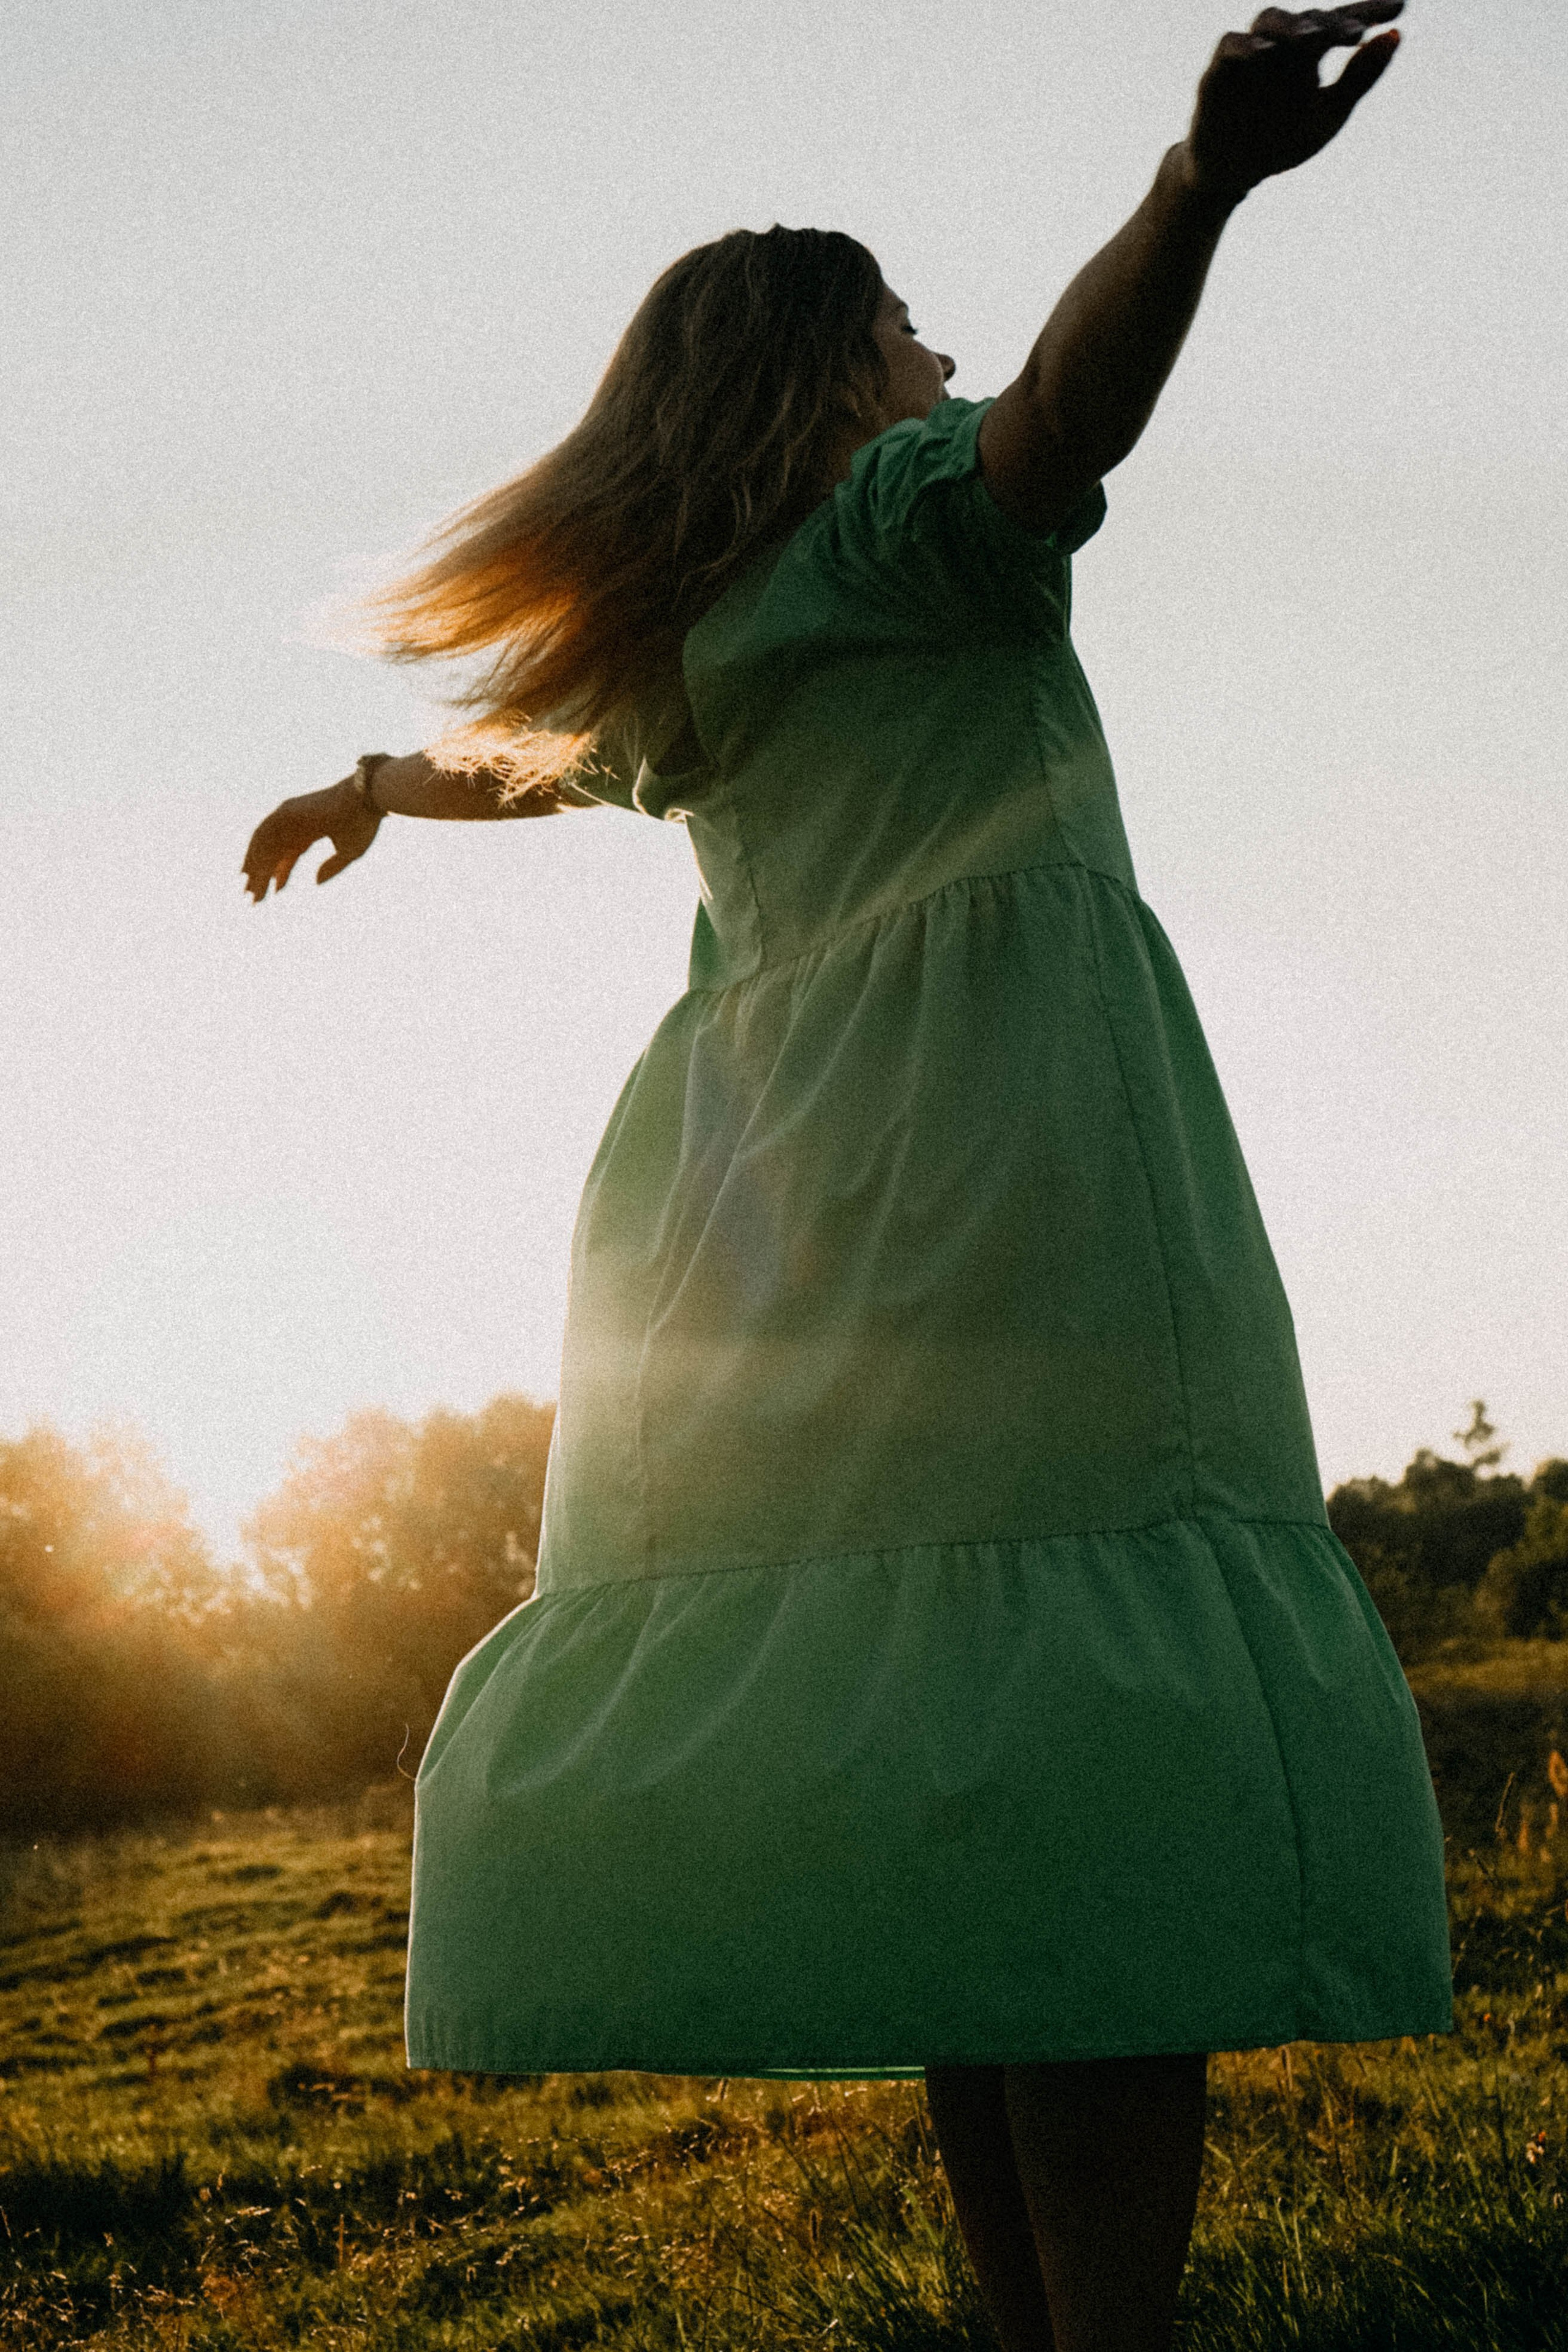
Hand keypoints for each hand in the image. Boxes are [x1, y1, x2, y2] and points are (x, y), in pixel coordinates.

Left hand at [242, 777, 380, 901]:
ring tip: (248, 890)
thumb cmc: (362, 824)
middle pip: (273, 851)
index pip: (289, 853)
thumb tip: (315, 882)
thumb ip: (332, 867)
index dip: (281, 873)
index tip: (275, 892)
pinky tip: (251, 872)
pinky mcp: (285, 811)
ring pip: (264, 844)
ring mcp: (289, 815)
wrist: (365, 801)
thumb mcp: (350, 853)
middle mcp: (297, 822)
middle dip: (262, 873)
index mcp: (312, 829)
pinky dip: (255, 853)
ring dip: (254, 867)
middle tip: (253, 896)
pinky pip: (263, 835)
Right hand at [1182, 4, 1402, 205]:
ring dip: (1290, 25)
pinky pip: (1229, 45)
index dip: (1370, 11)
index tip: (1400, 7)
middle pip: (1309, 20)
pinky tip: (1263, 52)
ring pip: (1268, 19)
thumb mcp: (1329, 114)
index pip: (1343, 22)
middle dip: (1332, 25)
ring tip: (1310, 38)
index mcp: (1311, 52)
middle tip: (1356, 34)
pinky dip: (1245, 46)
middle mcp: (1282, 45)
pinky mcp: (1219, 71)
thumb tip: (1398, 34)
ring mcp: (1250, 55)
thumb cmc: (1282, 141)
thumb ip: (1360, 77)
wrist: (1233, 173)